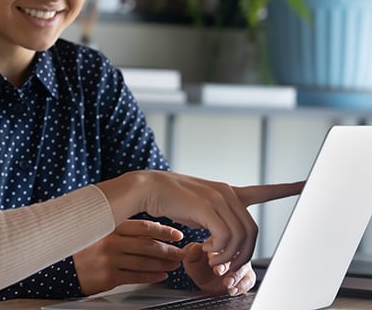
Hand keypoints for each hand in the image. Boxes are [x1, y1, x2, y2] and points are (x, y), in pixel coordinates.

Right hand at [73, 219, 185, 294]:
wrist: (63, 266)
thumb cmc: (85, 247)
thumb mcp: (99, 230)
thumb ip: (122, 227)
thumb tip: (154, 228)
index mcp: (109, 226)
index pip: (143, 226)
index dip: (163, 231)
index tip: (177, 235)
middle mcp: (110, 241)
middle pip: (147, 245)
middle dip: (168, 250)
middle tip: (180, 252)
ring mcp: (109, 260)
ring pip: (144, 262)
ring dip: (163, 264)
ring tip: (174, 264)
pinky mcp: (109, 277)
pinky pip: (136, 276)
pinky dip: (152, 276)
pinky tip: (161, 275)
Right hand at [97, 171, 302, 272]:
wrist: (148, 188)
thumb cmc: (169, 200)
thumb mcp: (198, 208)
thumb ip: (215, 219)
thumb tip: (223, 241)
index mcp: (228, 192)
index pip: (264, 191)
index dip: (286, 189)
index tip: (306, 184)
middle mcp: (228, 193)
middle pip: (252, 231)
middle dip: (244, 256)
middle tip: (227, 270)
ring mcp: (219, 198)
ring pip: (241, 236)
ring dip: (230, 257)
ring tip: (214, 263)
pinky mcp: (208, 206)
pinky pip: (225, 237)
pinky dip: (219, 250)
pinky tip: (206, 251)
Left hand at [181, 242, 255, 295]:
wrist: (205, 283)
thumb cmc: (198, 267)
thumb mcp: (190, 259)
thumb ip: (191, 252)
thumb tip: (197, 247)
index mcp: (218, 244)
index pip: (222, 242)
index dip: (216, 251)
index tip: (210, 258)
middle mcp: (232, 252)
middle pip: (235, 254)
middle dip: (226, 264)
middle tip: (218, 271)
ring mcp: (240, 264)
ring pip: (244, 267)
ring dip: (235, 276)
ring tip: (226, 283)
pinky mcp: (246, 276)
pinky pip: (249, 280)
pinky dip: (242, 285)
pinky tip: (233, 289)